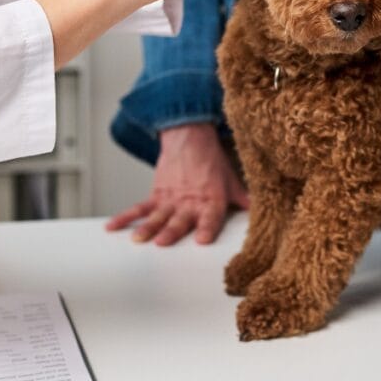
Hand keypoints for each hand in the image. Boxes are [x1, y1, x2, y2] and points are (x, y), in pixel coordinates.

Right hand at [105, 123, 248, 245]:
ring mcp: (170, 198)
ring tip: (137, 239)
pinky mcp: (156, 193)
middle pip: (180, 219)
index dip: (206, 228)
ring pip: (157, 215)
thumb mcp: (232, 181)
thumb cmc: (212, 163)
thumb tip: (269, 216)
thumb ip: (245, 201)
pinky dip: (124, 216)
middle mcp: (190, 201)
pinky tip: (111, 227)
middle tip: (162, 242)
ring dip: (147, 227)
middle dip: (171, 231)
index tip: (201, 240)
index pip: (210, 217)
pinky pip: (139, 207)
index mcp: (212, 200)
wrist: (190, 137)